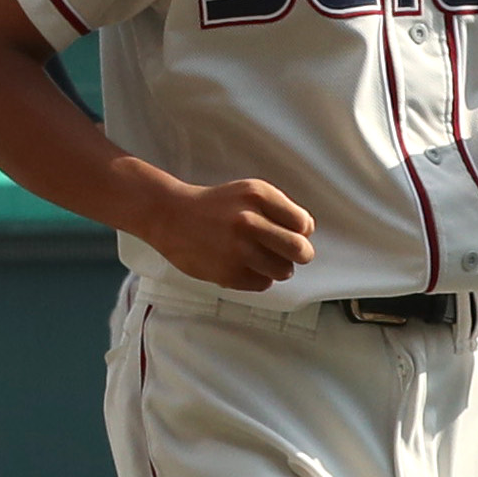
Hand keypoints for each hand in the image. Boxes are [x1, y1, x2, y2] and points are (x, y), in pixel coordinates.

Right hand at [136, 171, 317, 291]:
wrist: (170, 217)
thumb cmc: (214, 206)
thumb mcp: (248, 192)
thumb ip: (279, 208)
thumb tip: (306, 233)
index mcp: (258, 196)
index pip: (304, 224)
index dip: (301, 231)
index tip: (290, 232)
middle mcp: (249, 221)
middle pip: (301, 250)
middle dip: (300, 254)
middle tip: (290, 253)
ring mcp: (238, 249)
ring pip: (284, 271)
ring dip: (277, 267)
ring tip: (260, 258)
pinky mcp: (228, 273)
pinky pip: (263, 284)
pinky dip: (257, 277)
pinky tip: (242, 264)